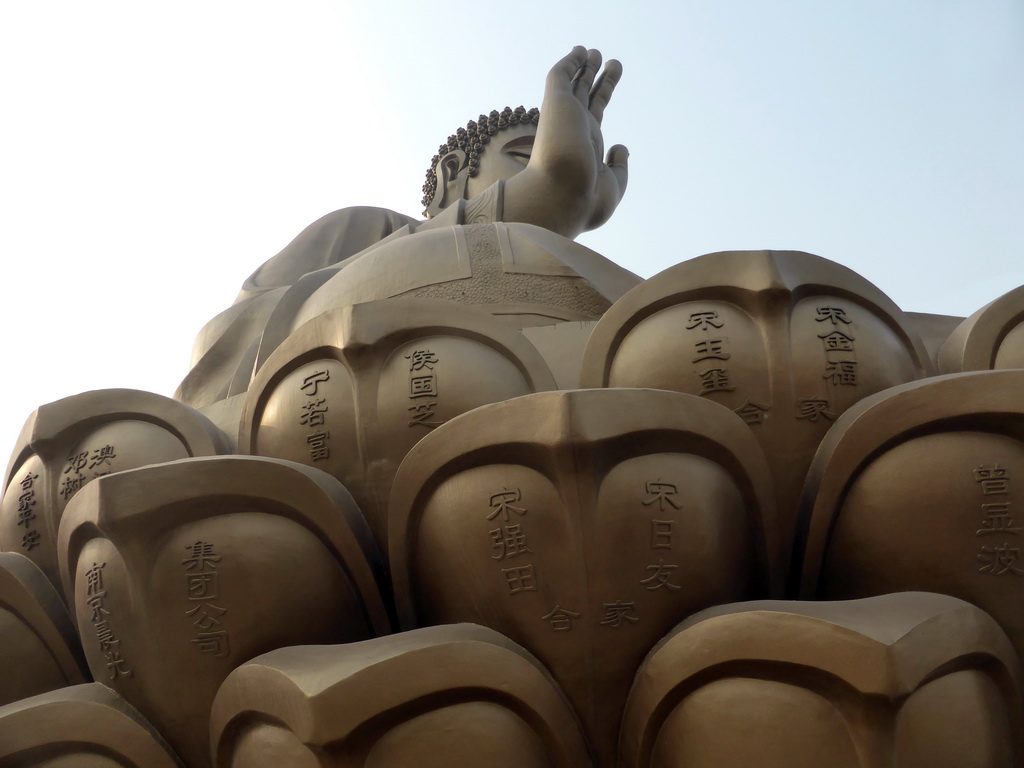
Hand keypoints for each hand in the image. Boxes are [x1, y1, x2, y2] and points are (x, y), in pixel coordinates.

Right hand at [504, 47, 628, 237]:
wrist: (561, 196)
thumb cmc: (585, 200)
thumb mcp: (612, 186)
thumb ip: (619, 167)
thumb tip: (621, 147)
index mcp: (585, 146)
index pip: (595, 113)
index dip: (602, 94)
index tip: (608, 84)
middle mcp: (575, 129)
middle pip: (587, 95)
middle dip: (597, 77)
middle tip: (610, 61)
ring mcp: (565, 116)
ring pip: (575, 83)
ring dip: (586, 65)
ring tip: (597, 51)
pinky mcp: (556, 104)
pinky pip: (560, 75)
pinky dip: (569, 62)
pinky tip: (580, 51)